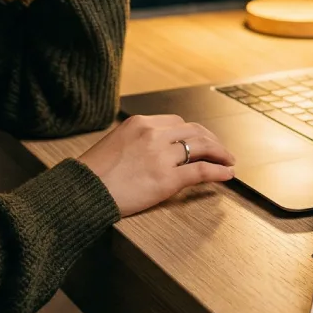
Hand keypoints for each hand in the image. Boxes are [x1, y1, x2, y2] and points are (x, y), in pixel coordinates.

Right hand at [77, 114, 235, 217]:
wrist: (83, 190)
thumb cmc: (93, 172)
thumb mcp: (115, 143)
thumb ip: (137, 141)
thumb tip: (155, 150)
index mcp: (139, 123)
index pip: (177, 122)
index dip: (194, 132)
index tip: (202, 140)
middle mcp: (153, 134)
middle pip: (193, 131)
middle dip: (212, 141)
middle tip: (222, 151)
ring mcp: (161, 156)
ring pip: (202, 148)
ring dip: (220, 153)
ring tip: (229, 161)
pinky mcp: (167, 179)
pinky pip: (201, 171)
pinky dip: (218, 171)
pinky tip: (228, 174)